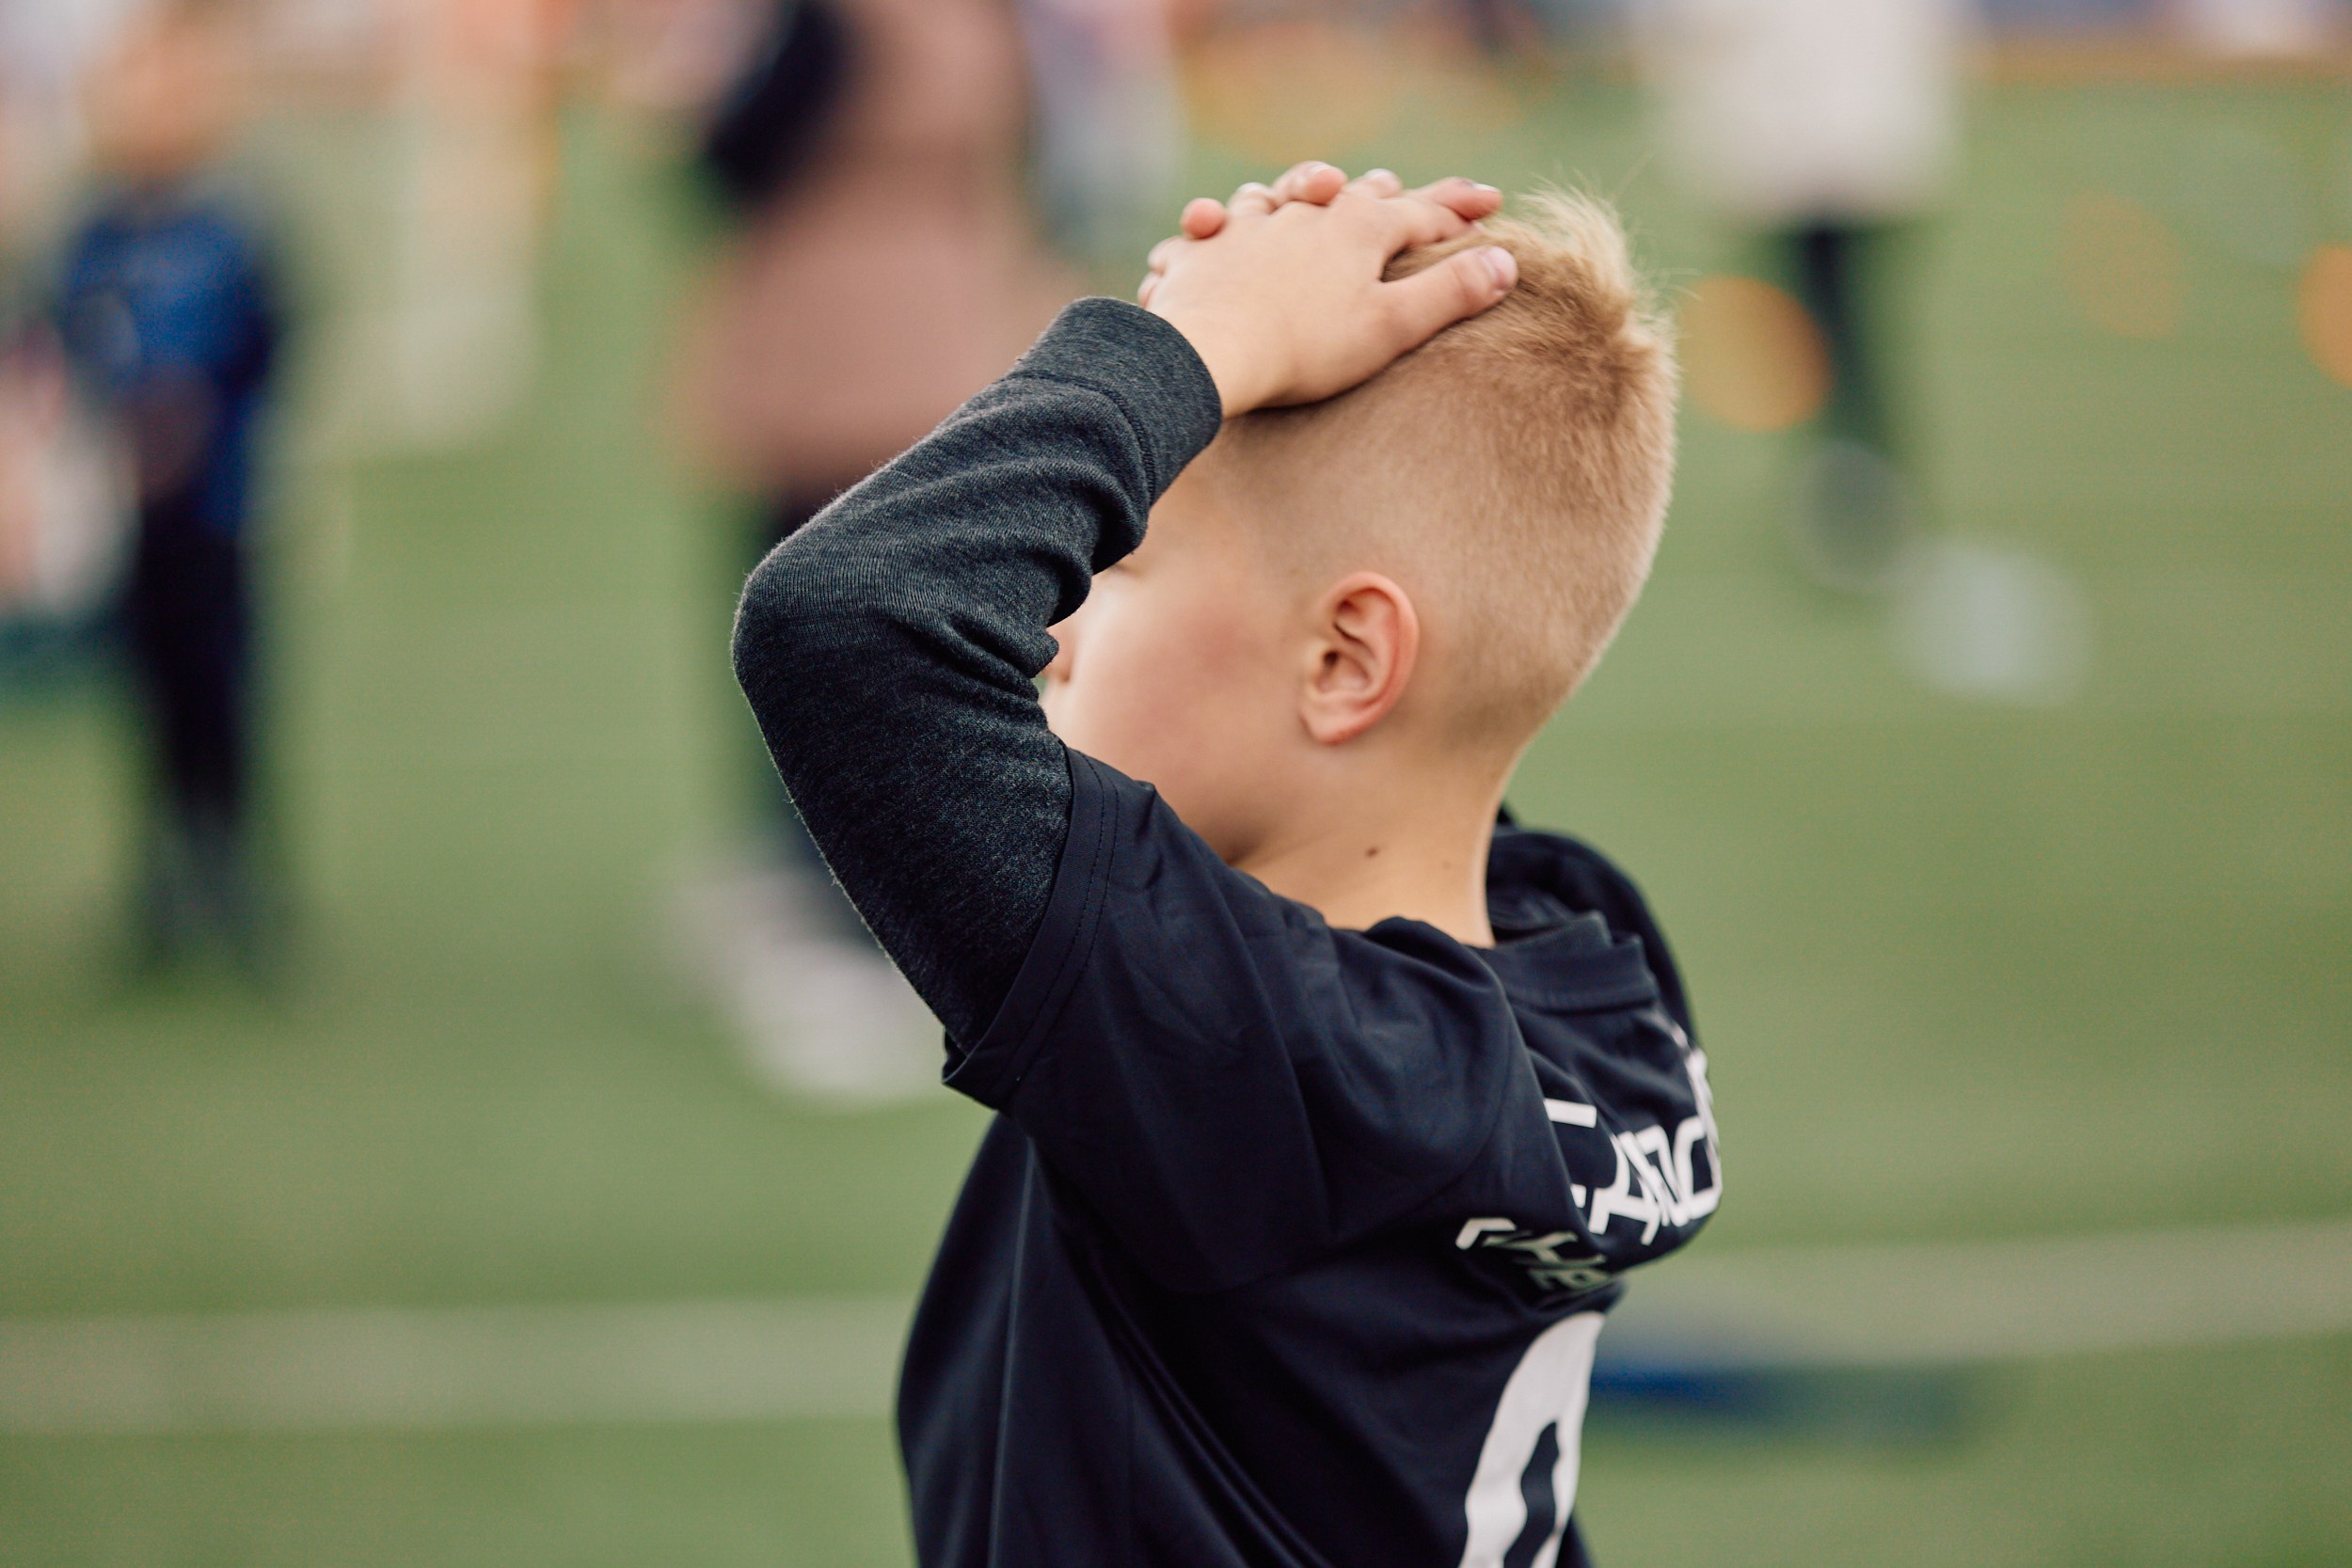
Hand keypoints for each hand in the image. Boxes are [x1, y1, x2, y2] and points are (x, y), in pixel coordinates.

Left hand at [1136, 164, 1516, 416]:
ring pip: (1280, 194)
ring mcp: (1249, 224)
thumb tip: (1505, 262)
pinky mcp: (1202, 249)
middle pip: (1356, 193)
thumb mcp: (1392, 326)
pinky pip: (1211, 226)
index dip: (1459, 211)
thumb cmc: (1306, 347)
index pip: (1422, 211)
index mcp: (1360, 227)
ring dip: (1300, 191)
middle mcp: (1306, 211)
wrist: (1209, 353)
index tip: (1490, 207)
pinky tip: (1213, 226)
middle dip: (1386, 192)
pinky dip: (1217, 224)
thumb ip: (1450, 293)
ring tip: (1310, 194)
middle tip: (1402, 191)